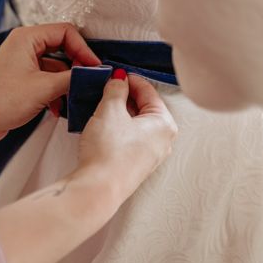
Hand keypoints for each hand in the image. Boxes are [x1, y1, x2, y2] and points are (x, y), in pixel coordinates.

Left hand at [0, 23, 99, 140]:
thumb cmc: (4, 100)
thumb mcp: (45, 88)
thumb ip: (73, 78)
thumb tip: (94, 74)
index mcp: (28, 37)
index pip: (66, 32)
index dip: (83, 49)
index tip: (94, 68)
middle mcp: (25, 44)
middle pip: (63, 47)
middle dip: (77, 65)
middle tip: (88, 81)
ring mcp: (23, 61)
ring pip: (57, 65)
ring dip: (67, 82)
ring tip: (75, 97)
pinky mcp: (23, 77)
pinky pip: (47, 77)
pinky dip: (56, 90)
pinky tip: (58, 108)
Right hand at [73, 70, 177, 208]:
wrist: (98, 188)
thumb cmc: (109, 151)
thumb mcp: (109, 110)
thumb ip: (115, 89)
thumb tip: (118, 80)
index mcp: (164, 124)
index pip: (148, 91)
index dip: (129, 79)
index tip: (115, 74)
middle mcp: (163, 140)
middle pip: (144, 108)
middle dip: (124, 97)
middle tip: (105, 89)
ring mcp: (150, 155)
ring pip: (136, 125)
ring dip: (119, 113)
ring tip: (100, 107)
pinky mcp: (135, 166)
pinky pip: (130, 139)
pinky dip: (117, 129)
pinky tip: (102, 127)